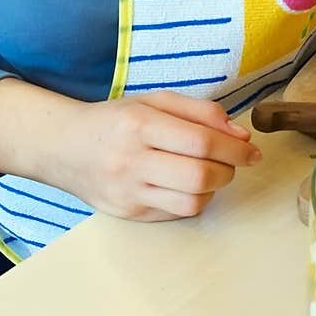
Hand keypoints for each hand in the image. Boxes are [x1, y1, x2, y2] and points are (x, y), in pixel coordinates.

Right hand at [57, 91, 260, 219]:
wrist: (64, 148)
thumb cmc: (116, 121)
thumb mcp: (154, 101)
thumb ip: (200, 112)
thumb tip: (240, 135)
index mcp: (138, 124)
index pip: (201, 141)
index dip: (235, 148)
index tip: (251, 150)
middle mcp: (130, 160)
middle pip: (200, 175)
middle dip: (229, 170)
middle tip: (233, 162)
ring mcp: (127, 192)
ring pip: (192, 201)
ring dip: (214, 188)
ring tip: (211, 173)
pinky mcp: (127, 214)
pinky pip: (176, 214)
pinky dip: (193, 200)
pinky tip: (187, 185)